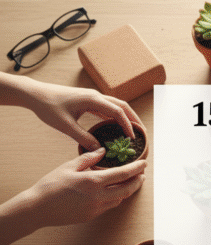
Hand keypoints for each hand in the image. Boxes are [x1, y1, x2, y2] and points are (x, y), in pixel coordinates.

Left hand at [22, 81, 141, 149]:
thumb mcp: (65, 126)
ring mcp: (92, 97)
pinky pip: (107, 107)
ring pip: (116, 105)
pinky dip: (115, 116)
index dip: (128, 125)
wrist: (35, 94)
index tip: (132, 137)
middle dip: (134, 119)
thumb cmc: (48, 107)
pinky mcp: (88, 100)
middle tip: (142, 133)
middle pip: (122, 106)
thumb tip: (98, 150)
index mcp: (92, 99)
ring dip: (126, 116)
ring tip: (133, 130)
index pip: (117, 111)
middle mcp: (95, 96)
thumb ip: (83, 138)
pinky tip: (116, 126)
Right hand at [28, 149, 146, 226]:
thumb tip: (102, 150)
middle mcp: (98, 196)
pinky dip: (115, 198)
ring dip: (127, 190)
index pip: (123, 174)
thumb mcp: (69, 166)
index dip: (136, 168)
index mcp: (93, 181)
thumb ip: (88, 158)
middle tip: (142, 174)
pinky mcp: (91, 216)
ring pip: (120, 199)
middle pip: (127, 189)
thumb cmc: (50, 185)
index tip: (144, 163)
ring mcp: (96, 208)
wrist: (37, 209)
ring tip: (129, 182)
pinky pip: (109, 206)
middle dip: (138, 181)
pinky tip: (113, 192)